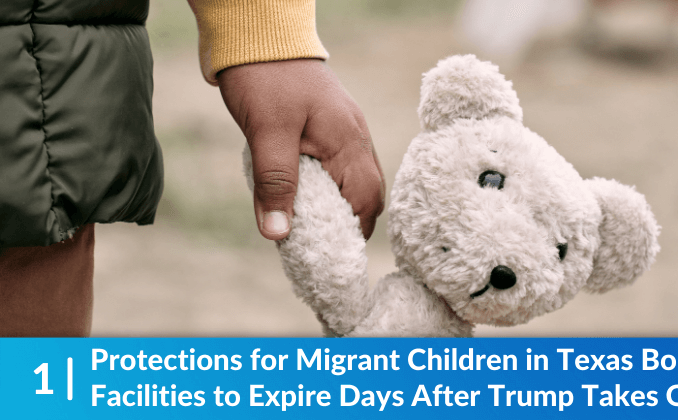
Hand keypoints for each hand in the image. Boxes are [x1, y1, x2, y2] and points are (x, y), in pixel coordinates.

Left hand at [218, 59, 384, 239]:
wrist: (260, 35)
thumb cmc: (265, 79)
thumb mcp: (266, 133)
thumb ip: (275, 183)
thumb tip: (279, 234)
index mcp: (347, 140)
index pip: (365, 200)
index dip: (354, 232)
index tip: (334, 257)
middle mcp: (355, 137)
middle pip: (368, 194)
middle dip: (352, 224)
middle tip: (325, 248)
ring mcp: (345, 131)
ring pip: (355, 181)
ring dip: (340, 207)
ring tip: (315, 229)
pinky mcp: (330, 128)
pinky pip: (341, 167)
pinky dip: (330, 189)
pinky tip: (308, 197)